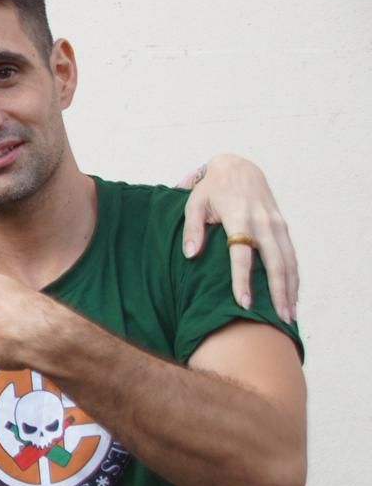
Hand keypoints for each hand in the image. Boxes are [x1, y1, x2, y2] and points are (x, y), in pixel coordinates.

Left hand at [181, 154, 298, 321]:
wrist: (237, 166)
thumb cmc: (210, 189)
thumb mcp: (194, 203)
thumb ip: (193, 229)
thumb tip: (190, 255)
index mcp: (239, 217)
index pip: (242, 254)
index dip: (243, 280)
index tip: (244, 303)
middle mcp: (263, 222)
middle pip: (276, 262)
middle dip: (279, 292)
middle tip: (279, 319)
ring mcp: (276, 224)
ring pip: (289, 260)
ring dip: (291, 288)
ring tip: (289, 315)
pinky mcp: (282, 225)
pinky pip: (291, 254)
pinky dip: (294, 276)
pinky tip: (292, 295)